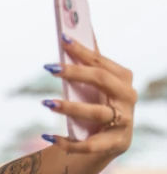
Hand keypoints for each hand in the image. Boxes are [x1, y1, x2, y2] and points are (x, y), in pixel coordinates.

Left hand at [43, 39, 135, 155]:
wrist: (108, 142)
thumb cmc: (100, 104)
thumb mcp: (98, 84)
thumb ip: (91, 61)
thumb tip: (76, 29)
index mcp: (123, 79)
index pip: (101, 62)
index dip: (82, 51)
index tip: (63, 39)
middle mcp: (127, 98)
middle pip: (102, 81)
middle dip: (75, 73)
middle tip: (50, 68)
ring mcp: (123, 122)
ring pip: (96, 113)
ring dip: (70, 107)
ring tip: (47, 103)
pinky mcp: (114, 144)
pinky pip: (89, 144)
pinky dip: (67, 142)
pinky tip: (48, 136)